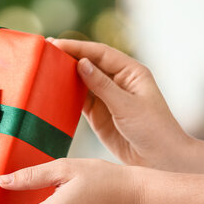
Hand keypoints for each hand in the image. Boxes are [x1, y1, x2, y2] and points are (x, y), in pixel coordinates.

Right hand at [48, 38, 191, 171]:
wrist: (159, 160)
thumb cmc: (153, 129)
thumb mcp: (127, 106)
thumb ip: (102, 85)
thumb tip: (81, 63)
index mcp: (131, 72)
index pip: (100, 53)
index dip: (78, 47)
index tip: (56, 43)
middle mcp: (119, 81)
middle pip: (89, 63)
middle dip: (68, 56)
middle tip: (45, 50)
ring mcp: (107, 97)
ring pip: (82, 81)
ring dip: (65, 75)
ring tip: (45, 67)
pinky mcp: (99, 114)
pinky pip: (79, 99)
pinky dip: (67, 94)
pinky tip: (53, 89)